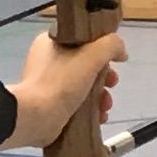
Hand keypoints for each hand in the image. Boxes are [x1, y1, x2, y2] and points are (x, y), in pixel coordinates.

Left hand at [13, 25, 124, 148]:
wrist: (35, 117)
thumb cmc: (61, 81)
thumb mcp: (92, 55)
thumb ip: (111, 46)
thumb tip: (121, 52)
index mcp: (51, 42)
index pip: (82, 39)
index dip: (102, 49)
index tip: (113, 60)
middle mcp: (48, 61)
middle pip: (86, 64)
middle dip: (105, 77)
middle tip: (112, 84)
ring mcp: (48, 84)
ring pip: (83, 86)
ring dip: (101, 96)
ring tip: (105, 106)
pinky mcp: (50, 105)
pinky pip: (76, 103)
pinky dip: (90, 109)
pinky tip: (100, 116)